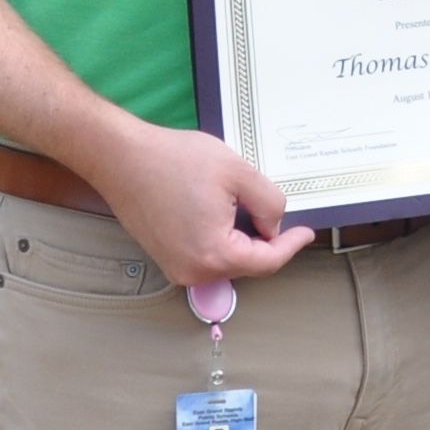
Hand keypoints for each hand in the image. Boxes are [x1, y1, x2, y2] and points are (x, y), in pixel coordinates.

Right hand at [86, 122, 315, 286]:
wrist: (121, 157)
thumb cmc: (175, 161)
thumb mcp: (239, 173)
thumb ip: (269, 203)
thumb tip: (273, 226)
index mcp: (214, 255)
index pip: (267, 262)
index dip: (291, 246)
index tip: (308, 231)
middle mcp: (192, 272)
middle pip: (247, 264)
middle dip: (266, 241)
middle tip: (277, 212)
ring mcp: (175, 267)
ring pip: (226, 260)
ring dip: (243, 239)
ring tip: (244, 206)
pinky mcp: (165, 257)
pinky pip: (206, 255)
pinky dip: (222, 238)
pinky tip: (222, 211)